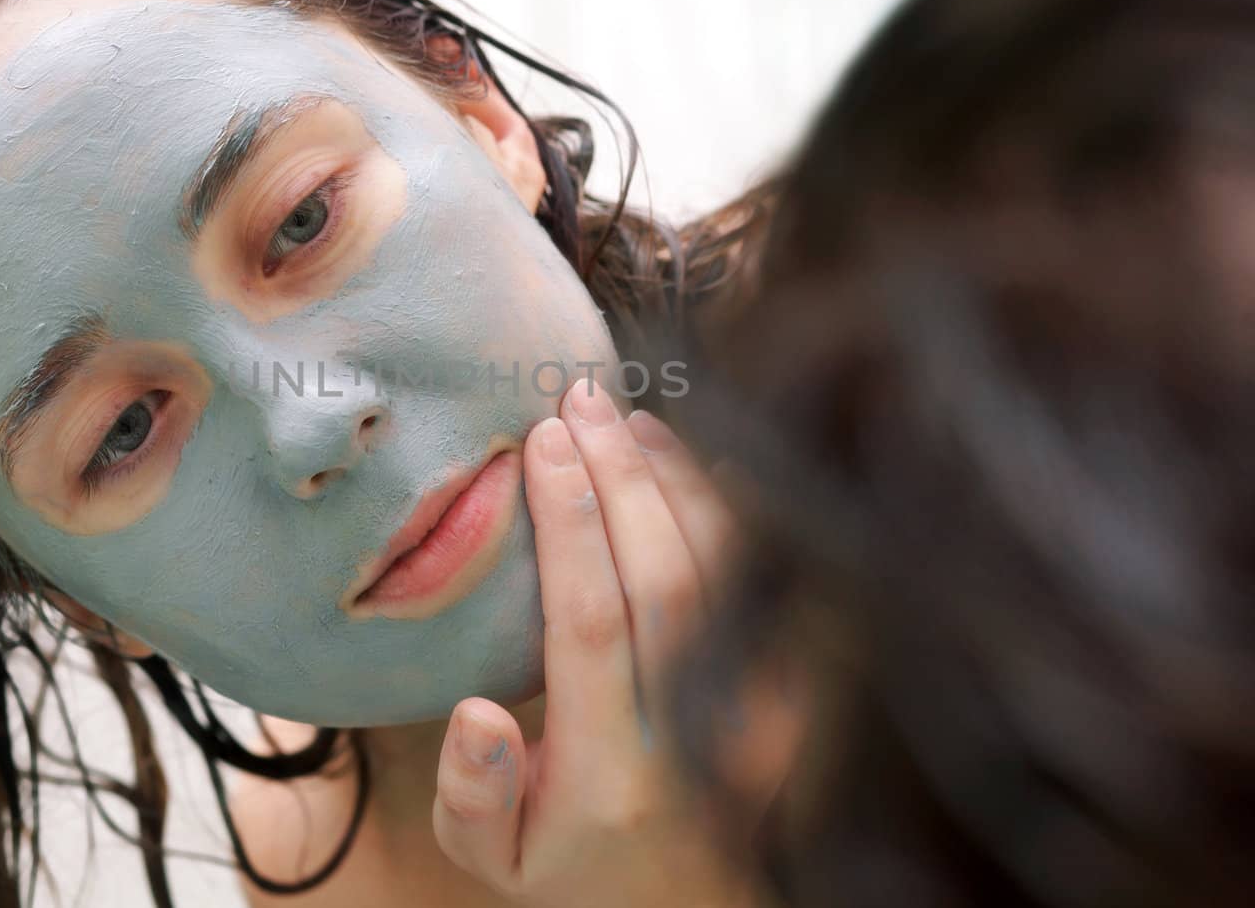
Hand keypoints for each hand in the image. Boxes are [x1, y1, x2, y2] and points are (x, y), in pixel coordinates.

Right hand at [432, 378, 736, 906]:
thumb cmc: (568, 869)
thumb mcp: (490, 860)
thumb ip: (472, 796)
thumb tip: (474, 714)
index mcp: (611, 775)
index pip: (592, 625)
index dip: (569, 525)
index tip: (540, 444)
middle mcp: (695, 738)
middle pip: (665, 580)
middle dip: (619, 477)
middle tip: (576, 399)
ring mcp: (757, 714)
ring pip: (726, 571)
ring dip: (674, 481)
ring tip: (625, 415)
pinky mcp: (787, 693)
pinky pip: (766, 583)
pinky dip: (732, 512)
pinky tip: (691, 458)